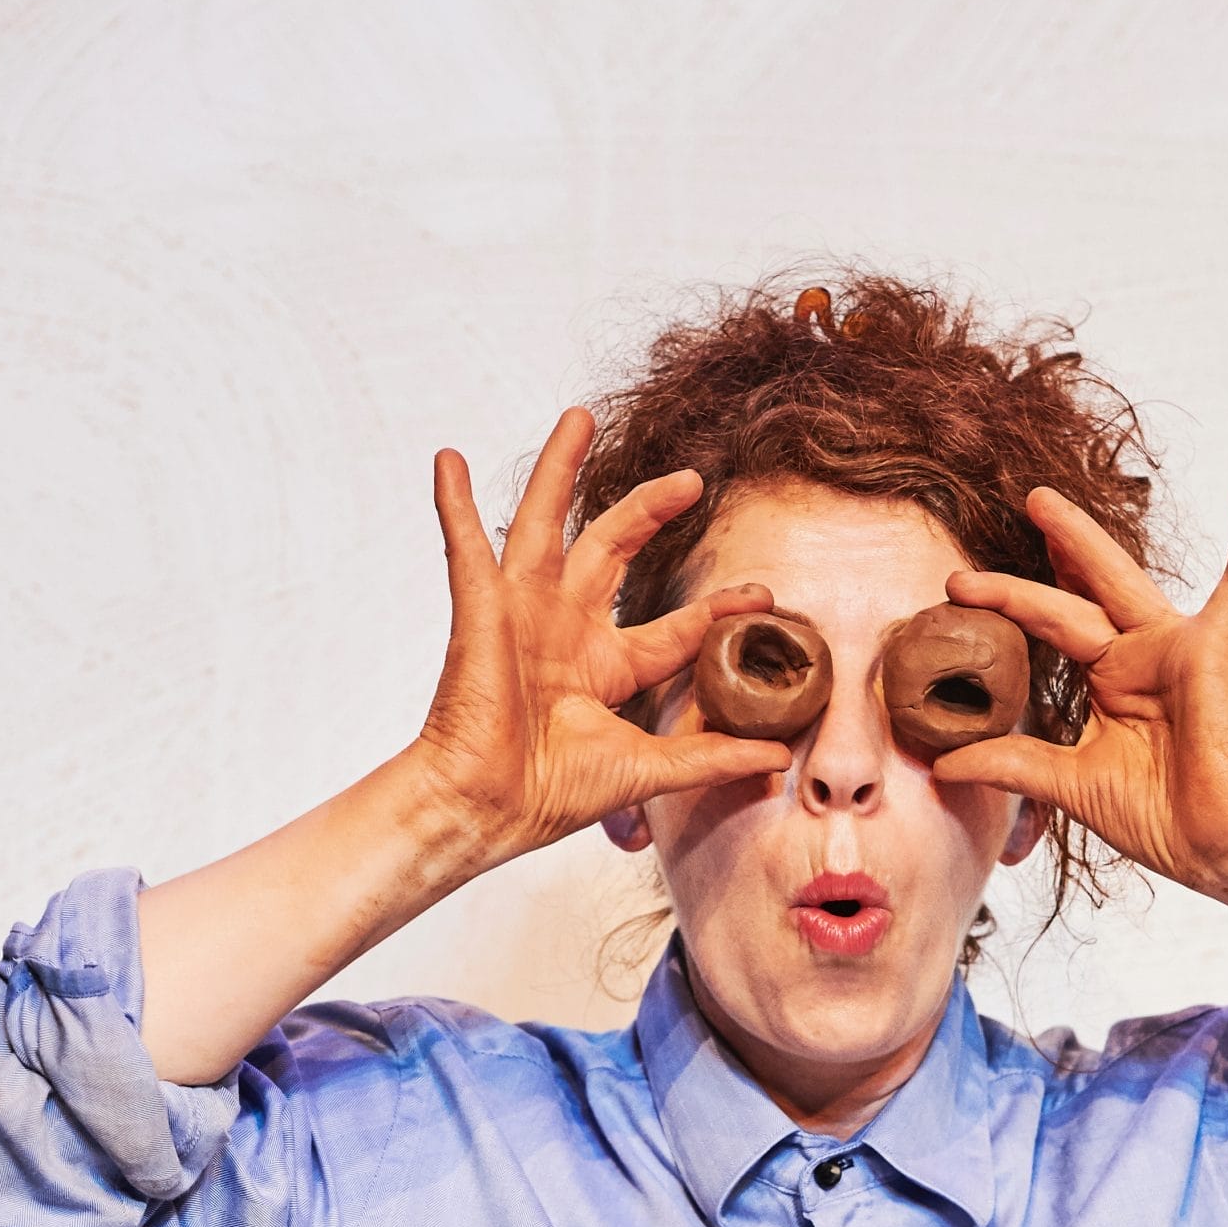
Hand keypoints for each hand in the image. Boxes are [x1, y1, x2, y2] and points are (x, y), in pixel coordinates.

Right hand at [411, 407, 793, 868]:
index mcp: (604, 666)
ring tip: (578, 418)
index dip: (719, 608)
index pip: (674, 626)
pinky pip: (466, 547)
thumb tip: (778, 759)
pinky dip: (454, 504)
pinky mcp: (481, 610)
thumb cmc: (548, 793)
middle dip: (650, 510)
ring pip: (543, 524)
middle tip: (691, 479)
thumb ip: (711, 757)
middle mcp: (564, 629)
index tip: (765, 594)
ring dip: (559, 470)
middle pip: (612, 548)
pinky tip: (449, 461)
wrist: (487, 809)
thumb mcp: (648, 770)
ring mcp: (522, 614)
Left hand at [932, 486, 1227, 902]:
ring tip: (1046, 500)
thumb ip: (1011, 764)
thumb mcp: (1068, 785)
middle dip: (1050, 548)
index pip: (1054, 625)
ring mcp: (1175, 651)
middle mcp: (1139, 657)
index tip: (958, 586)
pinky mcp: (1214, 654)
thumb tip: (942, 767)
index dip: (1009, 601)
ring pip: (1122, 581)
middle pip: (1082, 590)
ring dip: (1085, 539)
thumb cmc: (1162, 819)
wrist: (1221, 850)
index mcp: (1111, 681)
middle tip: (1022, 503)